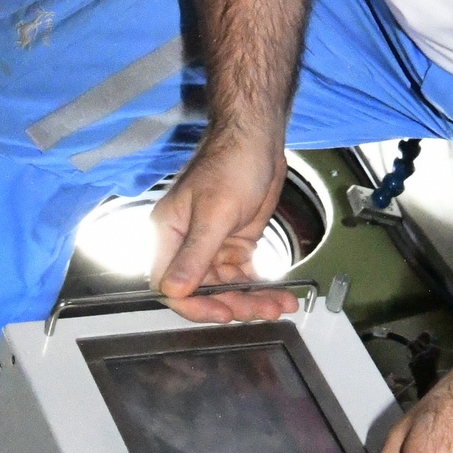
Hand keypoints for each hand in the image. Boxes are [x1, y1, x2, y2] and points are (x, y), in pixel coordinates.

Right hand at [150, 130, 296, 320]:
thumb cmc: (231, 164)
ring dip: (253, 299)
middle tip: (261, 310)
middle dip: (233, 303)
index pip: (171, 285)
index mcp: (170, 234)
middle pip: (203, 291)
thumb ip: (195, 254)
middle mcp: (188, 244)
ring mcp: (214, 245)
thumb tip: (172, 291)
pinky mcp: (237, 243)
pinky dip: (262, 287)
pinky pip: (245, 274)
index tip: (224, 313)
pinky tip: (282, 295)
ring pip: (227, 286)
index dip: (195, 305)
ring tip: (279, 305)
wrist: (260, 139)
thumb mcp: (214, 212)